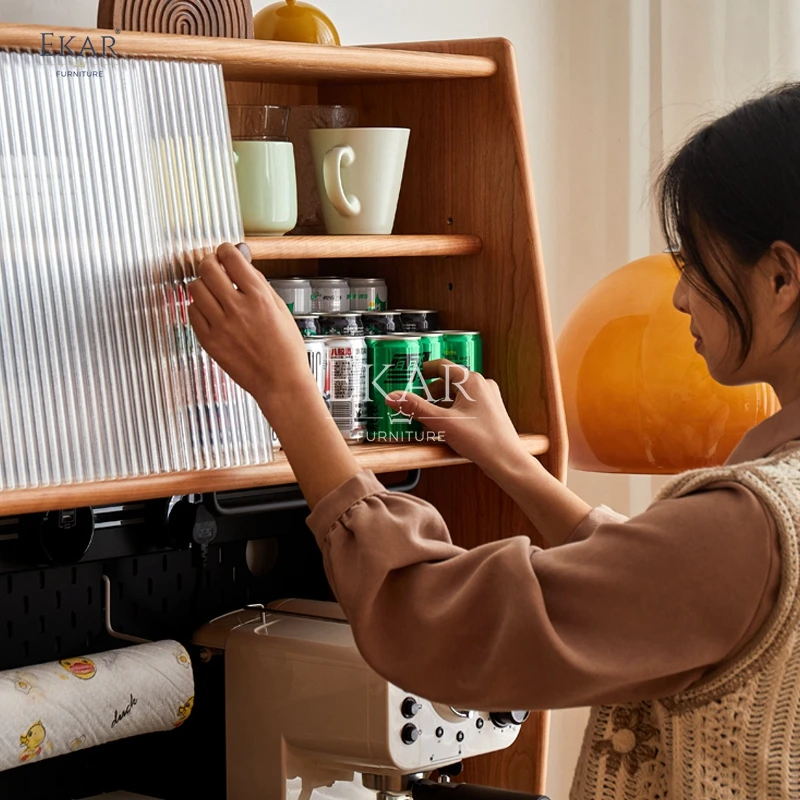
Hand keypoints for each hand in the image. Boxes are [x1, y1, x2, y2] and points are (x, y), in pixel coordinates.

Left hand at [186, 243, 315, 414]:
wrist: (280, 382)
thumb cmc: (286, 350)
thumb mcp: (281, 309)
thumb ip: (259, 284)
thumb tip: (243, 265)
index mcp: (258, 297)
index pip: (231, 258)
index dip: (226, 250)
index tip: (226, 252)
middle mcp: (237, 308)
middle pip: (208, 268)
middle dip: (210, 262)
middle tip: (214, 266)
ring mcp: (220, 325)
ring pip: (195, 287)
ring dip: (202, 283)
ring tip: (211, 290)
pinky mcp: (209, 341)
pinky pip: (191, 312)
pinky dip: (197, 306)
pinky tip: (209, 310)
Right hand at [385, 360, 525, 471]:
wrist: (506, 461)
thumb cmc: (482, 440)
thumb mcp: (442, 422)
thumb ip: (416, 408)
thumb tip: (394, 397)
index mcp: (471, 381)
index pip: (442, 366)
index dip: (424, 370)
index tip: (413, 376)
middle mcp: (481, 386)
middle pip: (448, 382)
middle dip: (430, 393)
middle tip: (416, 404)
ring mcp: (488, 398)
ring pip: (457, 395)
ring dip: (440, 404)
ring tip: (428, 419)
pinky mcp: (489, 412)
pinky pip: (466, 405)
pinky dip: (452, 412)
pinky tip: (444, 427)